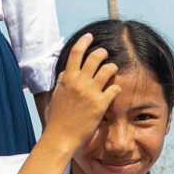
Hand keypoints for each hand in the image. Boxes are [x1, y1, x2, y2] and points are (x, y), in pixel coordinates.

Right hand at [41, 33, 116, 147]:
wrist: (60, 137)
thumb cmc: (56, 118)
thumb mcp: (56, 96)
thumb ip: (62, 82)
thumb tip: (65, 72)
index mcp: (67, 79)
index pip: (75, 52)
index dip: (84, 41)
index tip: (89, 36)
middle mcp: (79, 82)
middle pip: (95, 57)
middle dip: (103, 53)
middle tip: (105, 54)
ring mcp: (90, 93)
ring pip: (108, 69)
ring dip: (112, 67)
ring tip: (112, 70)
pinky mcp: (100, 105)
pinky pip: (114, 89)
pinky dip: (117, 88)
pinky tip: (116, 91)